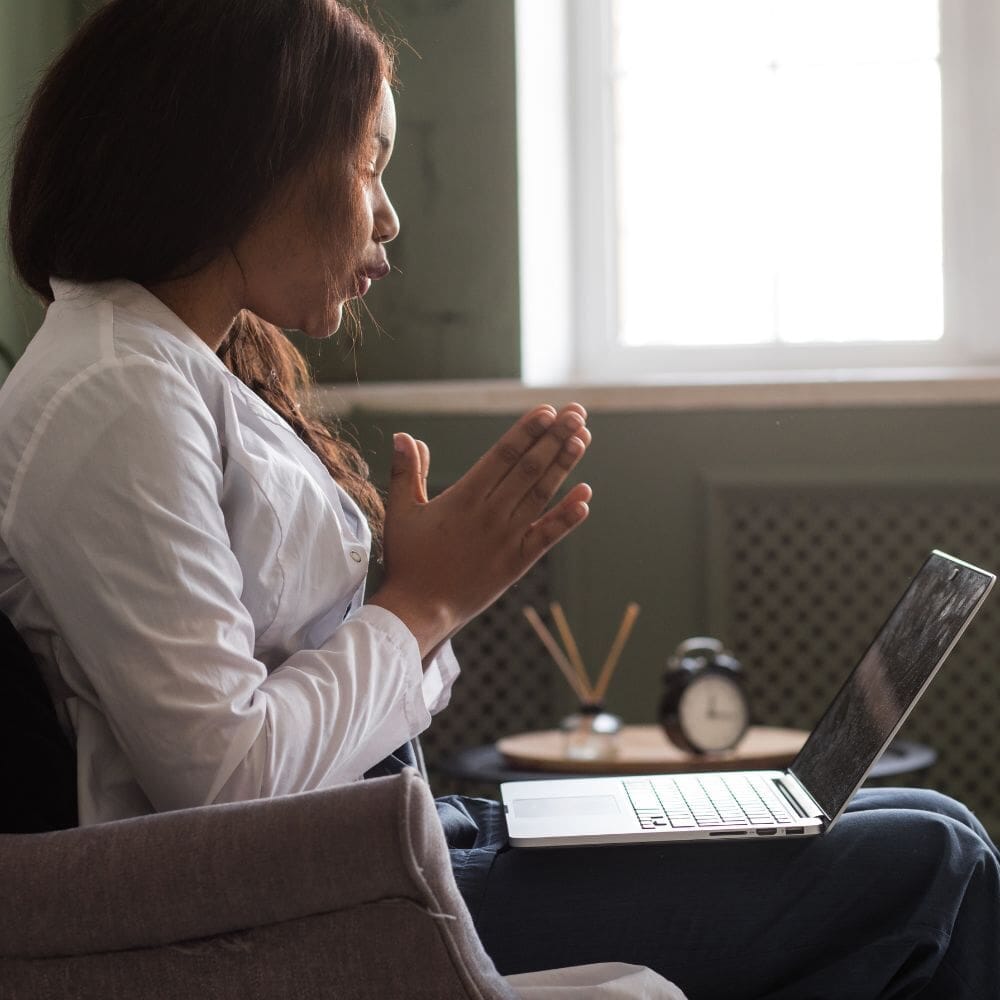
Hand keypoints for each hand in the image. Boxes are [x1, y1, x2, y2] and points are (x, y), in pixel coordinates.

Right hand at [367, 404, 592, 657]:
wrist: (420, 611)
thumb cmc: (408, 560)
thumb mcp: (401, 512)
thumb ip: (406, 471)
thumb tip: (404, 435)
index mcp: (464, 498)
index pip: (503, 455)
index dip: (527, 431)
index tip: (547, 411)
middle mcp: (491, 514)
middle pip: (529, 468)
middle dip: (555, 437)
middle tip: (576, 412)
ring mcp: (507, 538)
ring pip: (542, 494)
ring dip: (564, 465)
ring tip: (583, 438)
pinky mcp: (518, 562)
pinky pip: (548, 535)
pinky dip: (567, 516)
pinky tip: (586, 496)